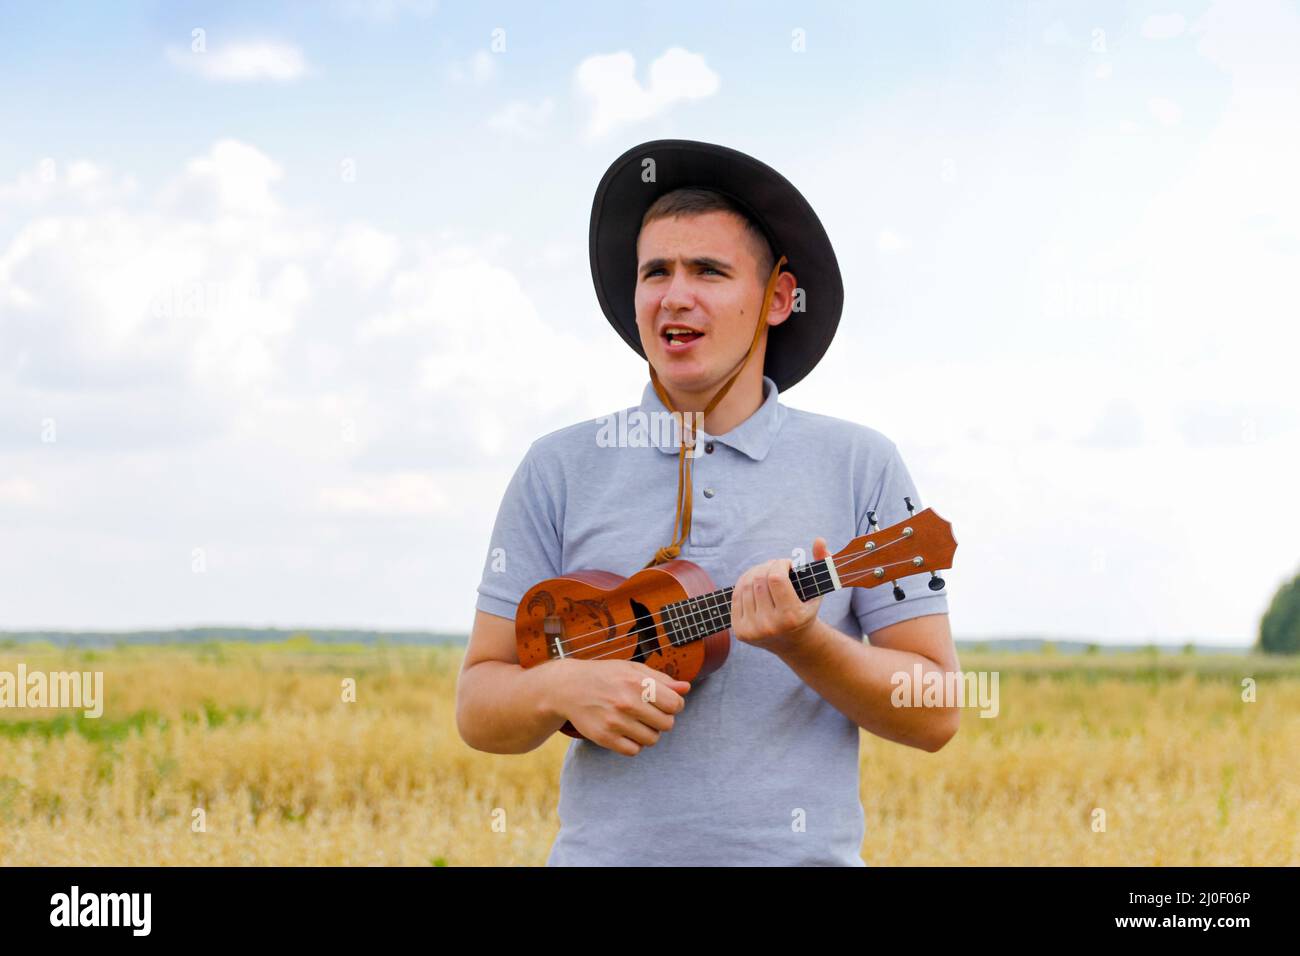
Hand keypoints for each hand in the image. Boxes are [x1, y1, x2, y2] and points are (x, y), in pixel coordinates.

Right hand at [553, 659, 690, 756]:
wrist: (569, 687)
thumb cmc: (606, 676)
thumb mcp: (633, 669)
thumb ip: (661, 679)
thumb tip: (686, 688)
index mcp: (638, 683)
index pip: (675, 704)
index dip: (673, 704)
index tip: (663, 702)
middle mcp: (627, 703)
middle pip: (667, 724)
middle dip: (661, 719)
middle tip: (648, 712)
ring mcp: (615, 722)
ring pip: (652, 740)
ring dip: (648, 732)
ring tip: (635, 720)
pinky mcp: (604, 738)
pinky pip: (634, 750)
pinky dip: (633, 743)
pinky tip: (625, 730)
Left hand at [732, 536, 829, 655]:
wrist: (794, 643)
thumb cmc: (806, 610)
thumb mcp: (819, 589)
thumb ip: (824, 563)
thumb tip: (819, 540)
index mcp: (791, 616)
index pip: (776, 577)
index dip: (780, 564)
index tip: (787, 564)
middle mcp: (770, 625)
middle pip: (760, 579)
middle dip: (768, 566)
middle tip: (776, 566)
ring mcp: (753, 630)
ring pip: (746, 585)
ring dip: (756, 572)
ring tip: (767, 573)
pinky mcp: (740, 631)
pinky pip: (736, 596)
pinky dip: (744, 584)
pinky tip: (755, 583)